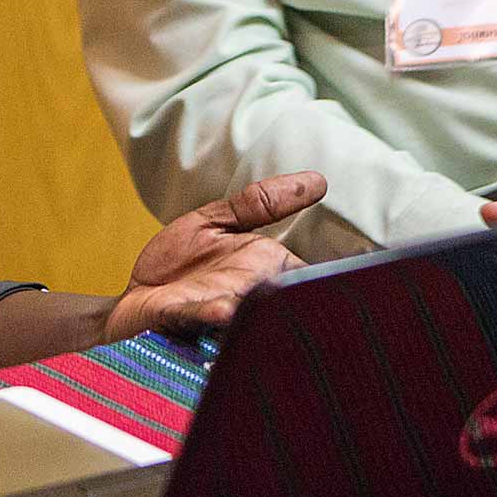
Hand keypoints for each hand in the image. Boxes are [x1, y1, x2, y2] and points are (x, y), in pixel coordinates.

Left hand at [103, 171, 326, 341]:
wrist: (130, 297)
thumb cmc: (177, 266)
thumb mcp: (216, 222)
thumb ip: (261, 203)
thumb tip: (318, 180)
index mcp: (264, 268)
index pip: (309, 277)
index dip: (332, 283)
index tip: (366, 284)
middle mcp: (249, 292)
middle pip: (288, 301)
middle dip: (306, 306)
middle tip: (334, 309)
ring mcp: (218, 307)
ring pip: (252, 315)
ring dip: (263, 315)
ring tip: (277, 305)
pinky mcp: (183, 316)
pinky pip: (201, 316)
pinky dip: (213, 315)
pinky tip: (224, 310)